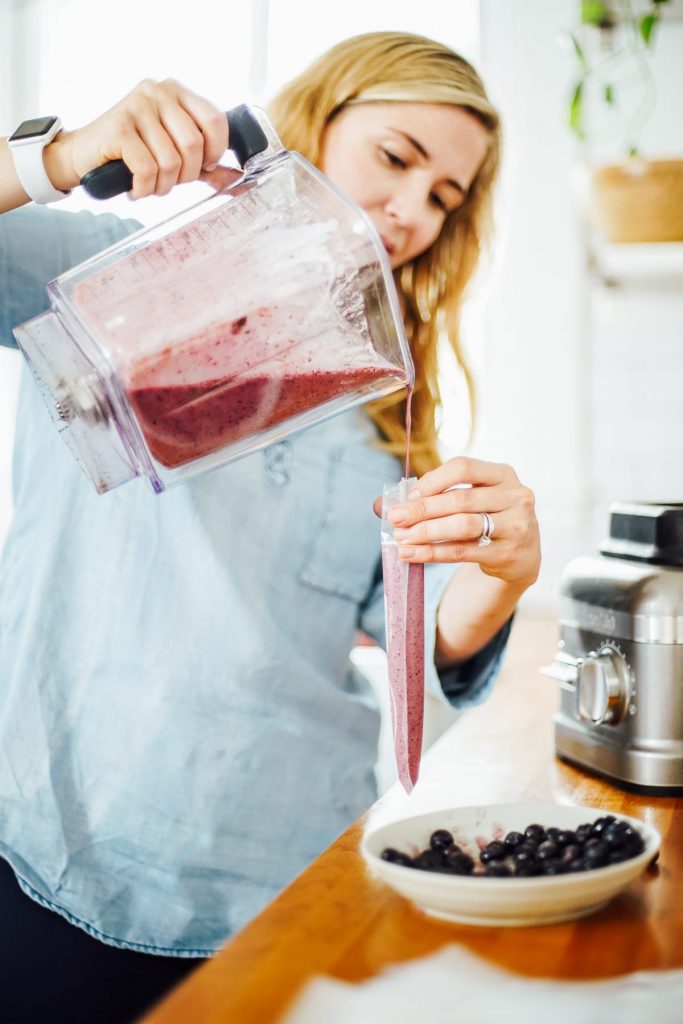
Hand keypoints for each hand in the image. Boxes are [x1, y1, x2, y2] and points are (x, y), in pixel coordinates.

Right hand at [43, 78, 236, 197]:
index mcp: (176, 92)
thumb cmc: (131, 154)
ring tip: (148, 185)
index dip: (215, 152)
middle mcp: (157, 92)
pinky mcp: (118, 127)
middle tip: (169, 181)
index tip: (202, 167)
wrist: (82, 156)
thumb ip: (203, 163)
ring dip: (163, 187)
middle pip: (194, 145)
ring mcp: (136, 106)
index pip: (215, 121)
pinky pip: (147, 169)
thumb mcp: (171, 152)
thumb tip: (234, 178)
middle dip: (186, 176)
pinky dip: (144, 188)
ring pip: (171, 162)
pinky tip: (135, 188)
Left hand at [377, 456, 540, 587]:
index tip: (409, 495)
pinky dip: (433, 553)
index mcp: (503, 474)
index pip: (464, 467)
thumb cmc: (488, 519)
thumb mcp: (471, 500)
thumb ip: (432, 497)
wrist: (523, 554)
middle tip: (395, 518)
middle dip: (422, 509)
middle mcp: (515, 496)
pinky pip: (464, 552)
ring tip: (401, 538)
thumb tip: (382, 505)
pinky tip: (412, 554)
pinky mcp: (508, 553)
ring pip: (463, 526)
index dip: (433, 480)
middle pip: (461, 500)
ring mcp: (515, 526)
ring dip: (426, 532)